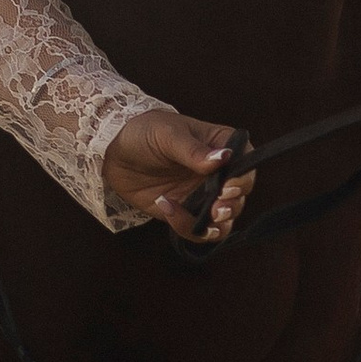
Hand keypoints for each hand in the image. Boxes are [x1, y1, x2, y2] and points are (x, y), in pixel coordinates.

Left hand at [101, 105, 252, 243]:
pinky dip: (187, 226)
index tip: (229, 186)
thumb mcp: (168, 135)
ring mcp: (203, 194)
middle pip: (239, 196)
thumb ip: (194, 151)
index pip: (246, 163)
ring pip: (224, 219)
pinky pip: (197, 229)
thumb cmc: (144, 132)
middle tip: (217, 207)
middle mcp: (218, 173)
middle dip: (231, 205)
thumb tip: (224, 157)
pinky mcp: (185, 211)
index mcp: (221, 145)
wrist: (114, 151)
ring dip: (218, 224)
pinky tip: (166, 206)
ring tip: (205, 218)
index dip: (244, 179)